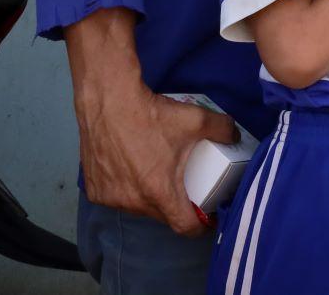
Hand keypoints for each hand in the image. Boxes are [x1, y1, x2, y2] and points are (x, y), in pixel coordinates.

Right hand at [76, 79, 235, 235]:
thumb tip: (235, 137)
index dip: (201, 225)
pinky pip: (117, 197)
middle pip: (162, 215)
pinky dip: (129, 190)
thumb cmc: (152, 115)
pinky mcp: (93, 190)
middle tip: (187, 188)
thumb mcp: (197, 120)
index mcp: (159, 192)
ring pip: (139, 207)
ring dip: (152, 198)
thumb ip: (224, 130)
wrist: (109, 102)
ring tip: (160, 178)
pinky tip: (135, 173)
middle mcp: (132, 202)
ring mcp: (109, 198)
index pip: (184, 226)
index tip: (209, 218)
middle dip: (177, 207)